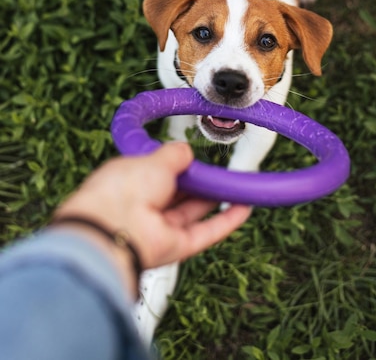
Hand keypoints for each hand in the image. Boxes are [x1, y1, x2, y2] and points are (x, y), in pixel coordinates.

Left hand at [54, 143, 250, 294]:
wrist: (111, 228)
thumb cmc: (120, 190)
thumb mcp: (153, 159)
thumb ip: (173, 154)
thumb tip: (185, 150)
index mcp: (131, 180)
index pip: (158, 172)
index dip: (177, 166)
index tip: (196, 158)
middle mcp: (143, 206)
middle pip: (179, 194)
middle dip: (199, 182)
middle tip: (219, 170)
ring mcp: (159, 228)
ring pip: (193, 213)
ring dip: (216, 200)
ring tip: (236, 185)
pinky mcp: (175, 247)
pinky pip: (205, 232)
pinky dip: (225, 221)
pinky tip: (242, 208)